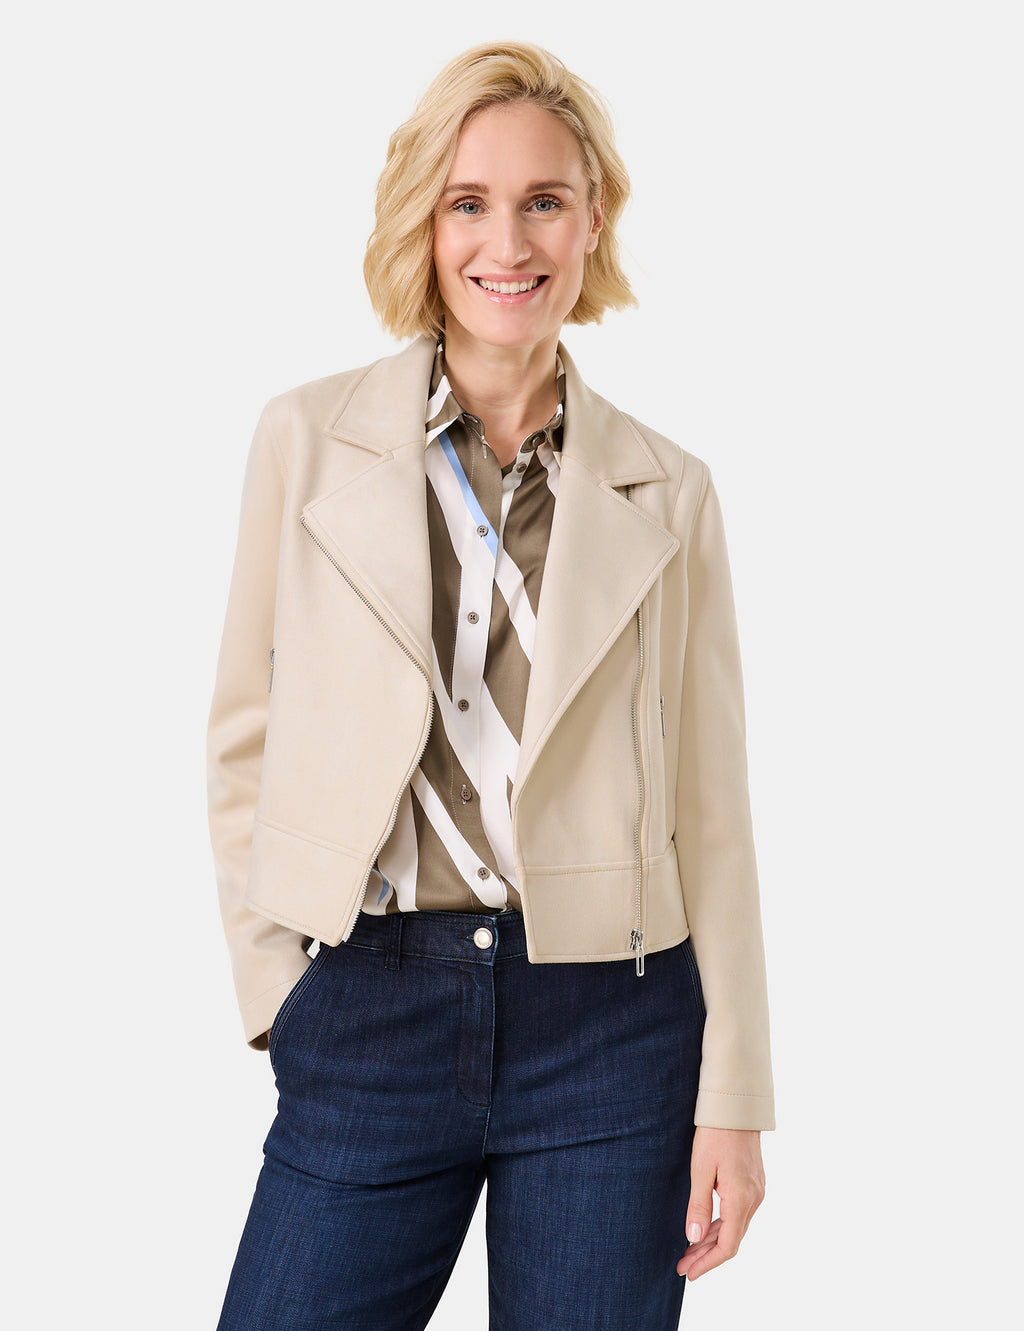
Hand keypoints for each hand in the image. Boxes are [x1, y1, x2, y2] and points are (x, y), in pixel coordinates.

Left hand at [676, 1126, 764, 1280]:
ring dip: (713, 1241)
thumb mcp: (701, 1168)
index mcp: (740, 1200)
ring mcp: (756, 1191)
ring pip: (735, 1227)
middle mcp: (753, 1199)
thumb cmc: (715, 1134)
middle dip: (706, 1256)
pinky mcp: (753, 1183)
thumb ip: (698, 1205)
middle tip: (683, 1266)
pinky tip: (705, 1227)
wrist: (736, 1107)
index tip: (688, 1272)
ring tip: (689, 1251)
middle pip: (731, 1240)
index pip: (727, 1246)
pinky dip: (721, 1225)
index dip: (707, 1263)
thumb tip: (693, 1238)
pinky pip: (738, 1213)